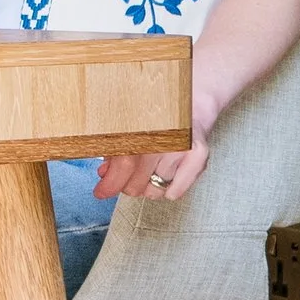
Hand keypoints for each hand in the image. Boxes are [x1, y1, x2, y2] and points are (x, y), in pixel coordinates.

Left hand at [96, 97, 216, 201]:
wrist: (190, 107)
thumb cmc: (156, 122)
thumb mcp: (128, 130)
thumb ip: (113, 152)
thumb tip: (104, 174)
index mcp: (140, 128)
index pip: (124, 165)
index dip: (110, 184)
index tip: (101, 192)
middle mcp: (163, 137)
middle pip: (137, 183)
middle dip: (127, 185)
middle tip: (127, 177)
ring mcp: (182, 148)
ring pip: (154, 191)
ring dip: (147, 187)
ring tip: (149, 171)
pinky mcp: (198, 157)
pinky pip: (175, 192)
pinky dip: (168, 190)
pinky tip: (165, 176)